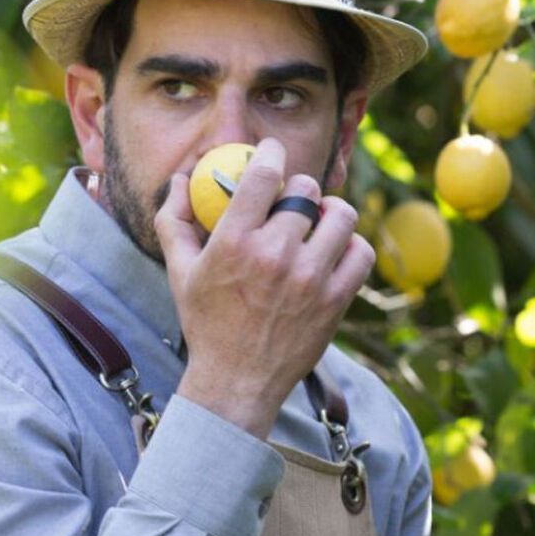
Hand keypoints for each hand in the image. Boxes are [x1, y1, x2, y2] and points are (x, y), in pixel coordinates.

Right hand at [155, 138, 374, 438]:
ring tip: (317, 224)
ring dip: (329, 212)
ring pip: (341, 215)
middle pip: (306, 190)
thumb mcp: (179, 271)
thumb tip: (182, 177)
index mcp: (235, 242)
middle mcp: (275, 255)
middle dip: (298, 189)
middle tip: (292, 202)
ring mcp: (311, 278)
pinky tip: (331, 252)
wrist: (237, 382)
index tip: (272, 153)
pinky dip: (349, 245)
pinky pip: (359, 251)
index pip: (264, 174)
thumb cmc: (206, 323)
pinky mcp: (336, 300)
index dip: (271, 152)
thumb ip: (174, 219)